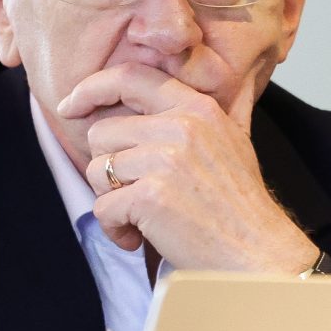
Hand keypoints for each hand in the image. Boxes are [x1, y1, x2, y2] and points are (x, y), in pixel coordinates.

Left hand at [58, 63, 319, 272]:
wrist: (260, 253)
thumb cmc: (240, 207)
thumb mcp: (228, 141)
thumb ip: (192, 117)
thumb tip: (150, 103)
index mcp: (197, 108)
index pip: (130, 77)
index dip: (92, 87)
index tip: (70, 105)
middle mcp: (181, 126)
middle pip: (102, 132)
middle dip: (107, 168)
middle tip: (133, 194)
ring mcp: (165, 160)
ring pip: (96, 171)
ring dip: (111, 201)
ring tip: (140, 219)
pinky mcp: (150, 196)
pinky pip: (103, 208)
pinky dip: (115, 230)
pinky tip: (138, 239)